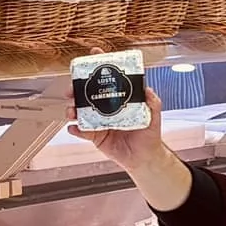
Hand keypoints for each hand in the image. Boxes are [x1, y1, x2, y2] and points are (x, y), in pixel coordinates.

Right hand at [63, 88, 189, 210]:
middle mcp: (107, 111)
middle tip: (72, 91)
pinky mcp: (97, 137)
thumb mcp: (153, 116)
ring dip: (73, 111)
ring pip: (82, 114)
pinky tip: (72, 127)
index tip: (89, 67)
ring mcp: (100, 123)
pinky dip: (76, 130)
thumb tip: (148, 90)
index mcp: (119, 102)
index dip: (95, 77)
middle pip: (88, 98)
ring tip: (71, 111)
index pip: (105, 86)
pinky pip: (83, 133)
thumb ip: (153, 103)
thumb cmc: (149, 135)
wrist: (145, 158)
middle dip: (77, 92)